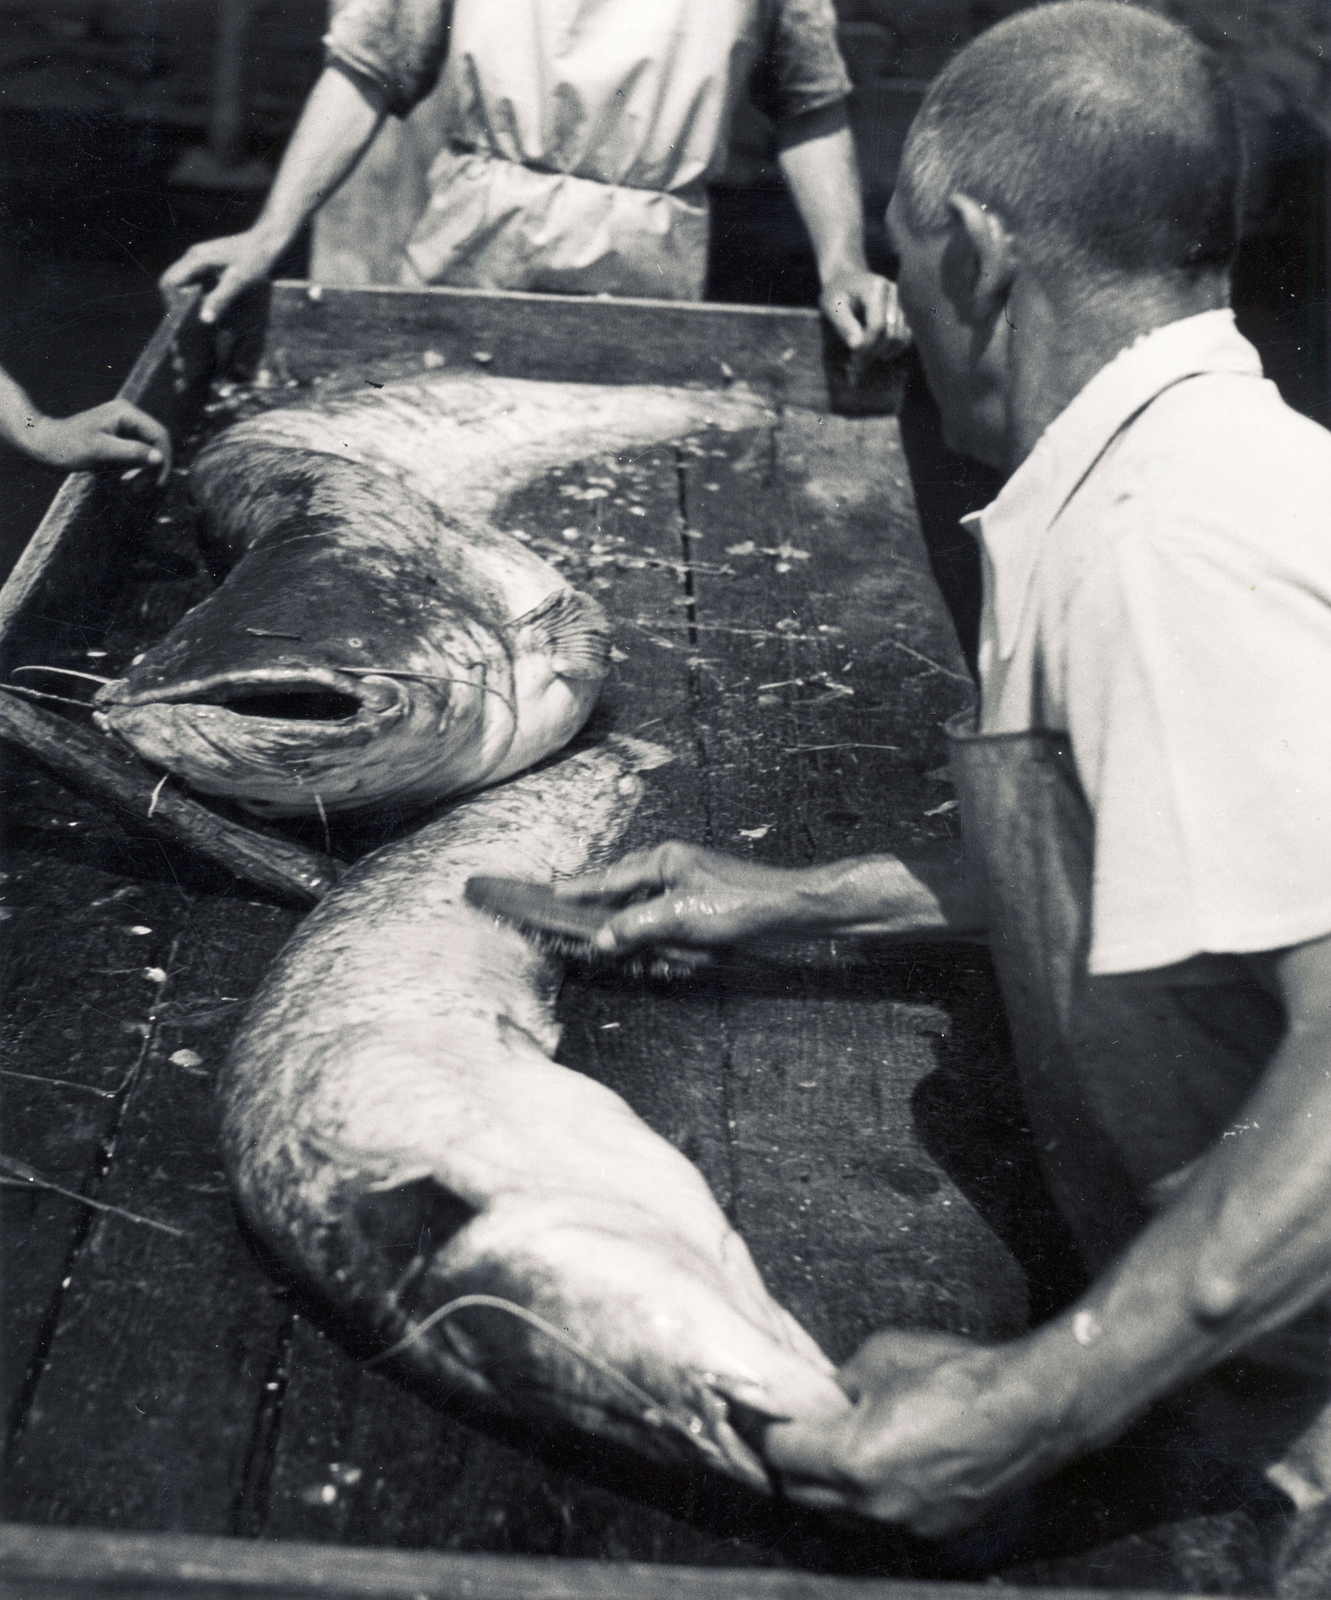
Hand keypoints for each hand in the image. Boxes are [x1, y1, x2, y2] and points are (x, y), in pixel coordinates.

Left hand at [26, 401, 171, 482]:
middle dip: (152, 467)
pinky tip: (123, 480)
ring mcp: (123, 429)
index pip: (159, 435)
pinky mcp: (117, 440)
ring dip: (142, 472)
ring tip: (127, 485)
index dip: (164, 459)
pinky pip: (135, 457)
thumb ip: (132, 452)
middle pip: (156, 444)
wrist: (43, 447)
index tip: (159, 482)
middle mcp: (128, 417)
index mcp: (126, 413)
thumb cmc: (68, 446)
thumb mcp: (101, 450)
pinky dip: (133, 471)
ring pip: (147, 453)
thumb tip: (160, 458)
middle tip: (139, 487)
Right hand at [160, 229, 282, 323]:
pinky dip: (195, 296)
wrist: (267, 241)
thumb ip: (220, 299)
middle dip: (177, 304)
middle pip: (171, 282)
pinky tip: (207, 308)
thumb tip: (203, 320)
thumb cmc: (255, 259)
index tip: (184, 321)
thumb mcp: (239, 282)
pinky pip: (192, 282)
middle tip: (189, 324)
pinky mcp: (207, 264)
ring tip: (196, 320)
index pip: (169, 282)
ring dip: (185, 301)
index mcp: (196, 259)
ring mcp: (198, 259)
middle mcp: (193, 257)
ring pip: (181, 283)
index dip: (172, 303)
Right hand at [555, 841, 812, 956]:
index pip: (611, 877)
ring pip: (654, 919)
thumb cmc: (739, 904)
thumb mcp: (678, 918)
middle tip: (598, 941)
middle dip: (621, 924)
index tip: (554, 895)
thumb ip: (634, 928)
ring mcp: (692, 887)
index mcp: (664, 860)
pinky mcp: (707, 908)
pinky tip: (688, 960)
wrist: (789, 910)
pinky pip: (677, 930)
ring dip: (658, 944)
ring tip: (663, 957)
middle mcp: (675, 868)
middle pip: (630, 896)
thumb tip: (601, 939)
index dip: (582, 890)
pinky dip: (679, 948)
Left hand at [766, 1331, 1053, 1535]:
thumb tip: (823, 1396)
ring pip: (835, 1515)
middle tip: (776, 1432)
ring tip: (817, 1451)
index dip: (761, 1429)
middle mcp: (869, 1505)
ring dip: (819, 1487)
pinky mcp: (929, 1533)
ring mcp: (901, 1526)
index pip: (780, 1453)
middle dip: (783, 1461)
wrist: (1025, 1410)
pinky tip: (865, 1470)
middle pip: (799, 1493)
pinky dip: (859, 1500)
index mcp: (850, 1459)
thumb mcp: (880, 1357)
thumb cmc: (955, 1376)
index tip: (751, 1412)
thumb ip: (840, 1383)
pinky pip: (875, 1522)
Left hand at [819, 270, 910, 378]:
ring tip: (864, 359)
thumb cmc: (835, 294)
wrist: (846, 279)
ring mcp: (901, 302)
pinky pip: (906, 335)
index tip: (853, 362)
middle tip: (856, 365)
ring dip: (883, 352)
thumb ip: (844, 325)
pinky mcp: (904, 311)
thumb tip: (857, 346)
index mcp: (875, 287)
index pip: (877, 326)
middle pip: (891, 333)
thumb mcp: (831, 306)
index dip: (867, 347)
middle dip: (873, 352)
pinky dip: (895, 349)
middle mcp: (893, 292)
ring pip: (900, 336)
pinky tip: (879, 354)